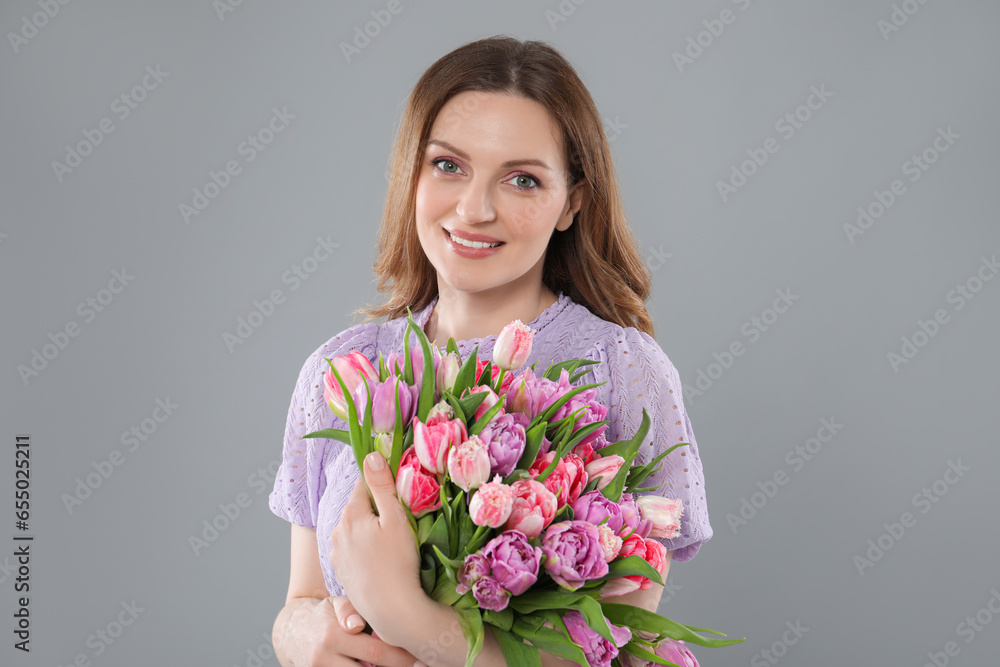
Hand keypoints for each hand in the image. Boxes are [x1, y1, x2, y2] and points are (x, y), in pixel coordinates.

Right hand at [278, 595, 420, 665]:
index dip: (402, 657)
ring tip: (406, 666)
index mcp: (333, 634)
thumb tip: (357, 625)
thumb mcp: (336, 603)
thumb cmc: (323, 615)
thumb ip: (351, 609)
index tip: (423, 659)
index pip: (376, 651)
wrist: (290, 633)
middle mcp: (325, 658)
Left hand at [330, 451, 424, 641]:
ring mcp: (338, 554)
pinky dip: (366, 550)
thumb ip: (382, 485)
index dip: (381, 483)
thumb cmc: (398, 563)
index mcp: (351, 514)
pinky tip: (382, 561)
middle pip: (359, 507)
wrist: (391, 610)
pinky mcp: (342, 572)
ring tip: (392, 545)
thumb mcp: (396, 518)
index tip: (398, 489)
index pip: (363, 484)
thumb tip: (371, 455)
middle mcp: (338, 531)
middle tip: (400, 521)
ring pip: (356, 529)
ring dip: (370, 530)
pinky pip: (354, 550)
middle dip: (376, 508)